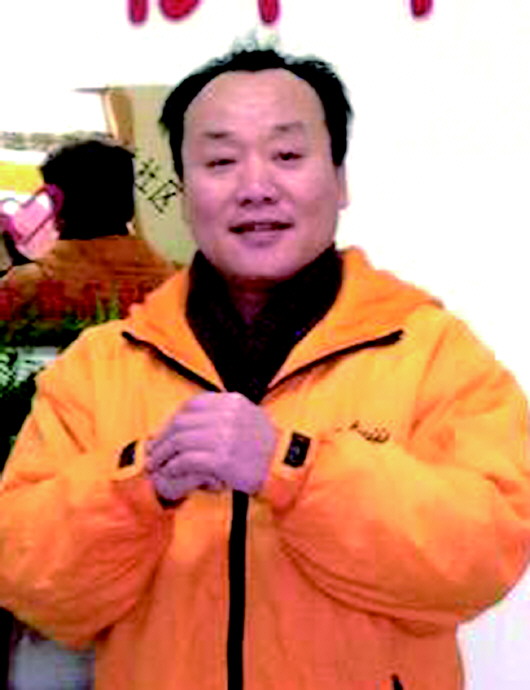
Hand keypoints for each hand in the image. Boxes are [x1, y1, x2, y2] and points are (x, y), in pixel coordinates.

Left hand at [145, 392, 276, 502]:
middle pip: (182, 422)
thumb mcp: (248, 417)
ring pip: (180, 440)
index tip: (165, 432)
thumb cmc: (265, 446)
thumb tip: (191, 419)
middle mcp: (227, 415)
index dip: (174, 419)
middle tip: (153, 451)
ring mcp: (224, 436)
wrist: (283, 467)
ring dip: (163, 454)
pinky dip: (174, 466)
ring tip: (157, 464)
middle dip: (162, 437)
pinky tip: (170, 472)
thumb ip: (223, 413)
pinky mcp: (222, 459)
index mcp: (232, 402)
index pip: (193, 405)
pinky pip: (187, 459)